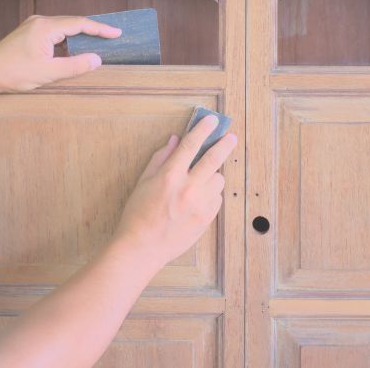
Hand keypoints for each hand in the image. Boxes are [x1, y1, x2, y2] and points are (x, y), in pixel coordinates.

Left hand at [0, 15, 121, 92]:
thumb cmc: (12, 73)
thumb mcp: (48, 73)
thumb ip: (75, 66)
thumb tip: (97, 60)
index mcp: (45, 27)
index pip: (80, 24)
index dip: (100, 29)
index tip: (117, 33)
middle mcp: (40, 21)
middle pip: (73, 23)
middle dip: (93, 31)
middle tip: (112, 38)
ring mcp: (33, 26)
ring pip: (64, 28)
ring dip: (80, 37)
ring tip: (97, 45)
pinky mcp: (29, 33)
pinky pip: (55, 33)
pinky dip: (67, 41)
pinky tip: (74, 51)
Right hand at [114, 114, 237, 267]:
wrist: (142, 248)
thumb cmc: (138, 214)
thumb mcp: (143, 182)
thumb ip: (161, 158)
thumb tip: (175, 140)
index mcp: (170, 176)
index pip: (191, 145)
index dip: (203, 129)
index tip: (212, 121)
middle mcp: (188, 188)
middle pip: (214, 159)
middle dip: (224, 145)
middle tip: (231, 137)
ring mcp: (200, 204)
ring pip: (218, 180)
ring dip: (212, 175)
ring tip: (200, 181)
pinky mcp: (207, 218)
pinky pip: (217, 198)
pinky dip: (211, 194)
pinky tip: (198, 199)